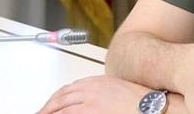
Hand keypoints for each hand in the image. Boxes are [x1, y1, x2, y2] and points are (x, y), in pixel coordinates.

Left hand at [38, 75, 152, 113]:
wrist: (153, 106)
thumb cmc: (141, 102)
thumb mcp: (119, 91)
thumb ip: (102, 93)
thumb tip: (91, 103)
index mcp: (97, 82)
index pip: (69, 89)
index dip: (56, 99)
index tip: (50, 106)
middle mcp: (91, 89)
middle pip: (61, 97)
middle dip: (47, 107)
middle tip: (40, 113)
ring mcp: (90, 101)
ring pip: (61, 107)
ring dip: (48, 112)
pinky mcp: (91, 112)